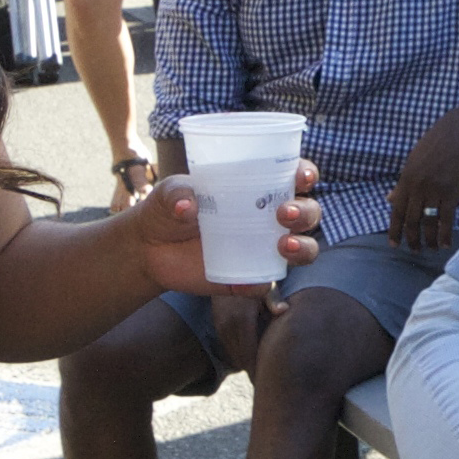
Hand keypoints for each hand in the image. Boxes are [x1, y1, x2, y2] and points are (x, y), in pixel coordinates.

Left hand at [124, 162, 320, 292]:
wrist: (150, 248)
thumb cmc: (168, 208)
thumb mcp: (168, 192)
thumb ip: (177, 192)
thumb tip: (187, 205)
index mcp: (259, 187)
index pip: (295, 177)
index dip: (306, 175)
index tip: (303, 178)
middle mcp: (269, 218)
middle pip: (309, 214)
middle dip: (306, 212)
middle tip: (284, 213)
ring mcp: (262, 249)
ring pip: (303, 250)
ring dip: (303, 248)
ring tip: (284, 246)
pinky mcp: (248, 277)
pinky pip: (265, 283)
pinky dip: (260, 284)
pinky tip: (247, 283)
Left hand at [390, 113, 458, 258]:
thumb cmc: (436, 145)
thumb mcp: (413, 161)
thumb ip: (402, 183)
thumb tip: (389, 199)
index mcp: (406, 179)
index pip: (396, 210)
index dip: (394, 229)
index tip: (394, 243)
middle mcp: (418, 186)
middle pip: (411, 219)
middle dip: (411, 238)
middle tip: (414, 250)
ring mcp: (435, 190)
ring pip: (428, 221)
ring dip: (428, 239)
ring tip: (430, 248)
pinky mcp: (452, 192)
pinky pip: (446, 218)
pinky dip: (444, 233)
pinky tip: (444, 243)